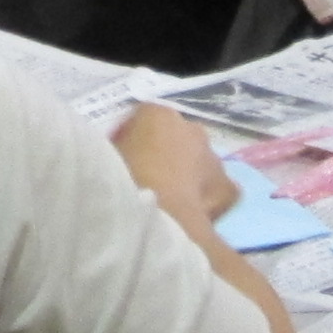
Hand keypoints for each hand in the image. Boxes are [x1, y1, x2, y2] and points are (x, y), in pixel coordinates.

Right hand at [110, 100, 234, 220]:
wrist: (157, 217)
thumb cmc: (121, 182)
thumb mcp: (105, 159)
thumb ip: (115, 152)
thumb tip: (116, 158)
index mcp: (156, 115)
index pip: (144, 120)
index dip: (134, 141)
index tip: (123, 160)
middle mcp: (190, 128)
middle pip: (177, 138)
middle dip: (165, 155)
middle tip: (147, 180)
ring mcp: (212, 157)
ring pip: (200, 162)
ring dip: (187, 176)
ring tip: (170, 202)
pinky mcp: (227, 187)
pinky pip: (218, 190)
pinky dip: (209, 199)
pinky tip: (195, 213)